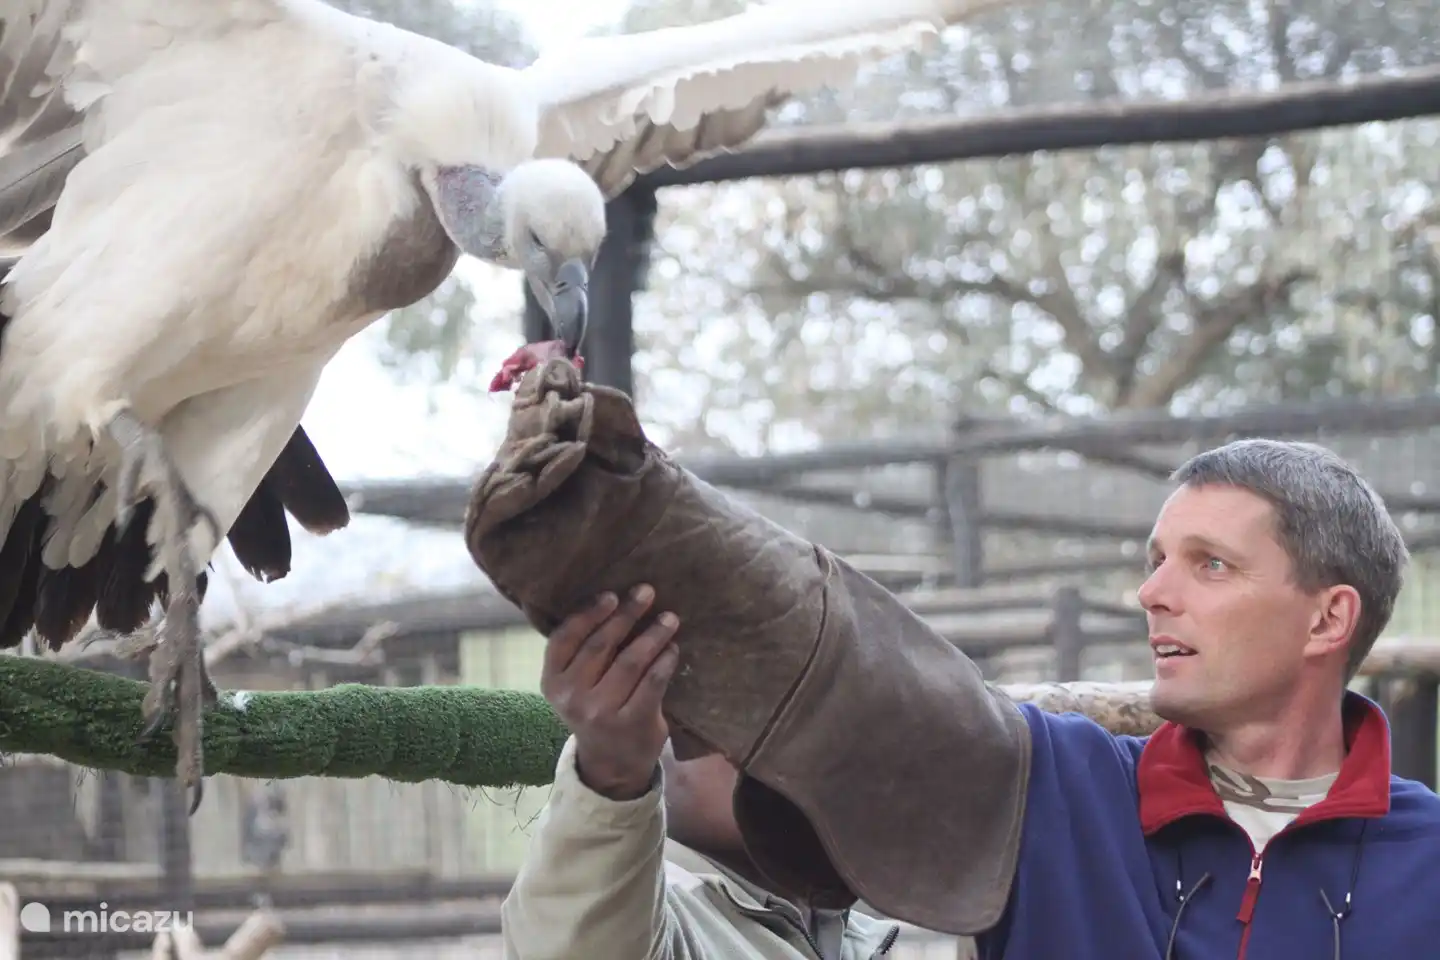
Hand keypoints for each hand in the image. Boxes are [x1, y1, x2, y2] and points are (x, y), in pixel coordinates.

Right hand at [540, 584, 680, 800]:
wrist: (610, 764)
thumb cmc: (595, 709)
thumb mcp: (574, 686)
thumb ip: (583, 652)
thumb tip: (615, 600)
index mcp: (552, 682)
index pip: (565, 638)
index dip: (589, 613)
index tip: (611, 595)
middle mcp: (571, 697)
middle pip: (601, 645)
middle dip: (626, 614)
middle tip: (647, 592)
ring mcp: (601, 712)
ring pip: (630, 661)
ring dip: (653, 635)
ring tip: (669, 618)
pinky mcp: (631, 723)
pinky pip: (653, 682)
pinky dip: (665, 661)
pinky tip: (673, 649)